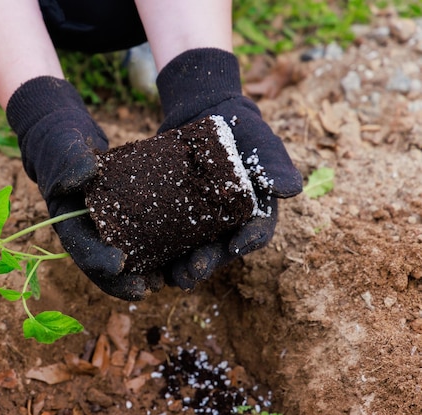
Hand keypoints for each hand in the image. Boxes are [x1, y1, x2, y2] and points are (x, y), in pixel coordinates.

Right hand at [7, 76, 162, 299]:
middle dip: (124, 281)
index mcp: (68, 222)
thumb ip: (70, 162)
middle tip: (147, 290)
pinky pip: (140, 239)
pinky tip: (175, 259)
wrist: (69, 139)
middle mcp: (87, 231)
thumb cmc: (61, 144)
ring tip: (164, 283)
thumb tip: (86, 173)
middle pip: (104, 264)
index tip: (119, 265)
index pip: (81, 248)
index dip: (98, 260)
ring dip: (143, 274)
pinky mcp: (125, 218)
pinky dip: (155, 252)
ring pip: (125, 258)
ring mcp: (107, 227)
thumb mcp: (62, 149)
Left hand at [156, 49, 302, 289]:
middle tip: (194, 271)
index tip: (236, 246)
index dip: (247, 241)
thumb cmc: (242, 131)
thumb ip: (274, 164)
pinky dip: (160, 253)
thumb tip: (289, 189)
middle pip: (220, 251)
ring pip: (194, 252)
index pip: (256, 232)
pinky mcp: (176, 217)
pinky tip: (147, 261)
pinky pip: (169, 239)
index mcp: (256, 213)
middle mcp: (229, 225)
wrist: (206, 116)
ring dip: (184, 268)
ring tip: (171, 277)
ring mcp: (202, 224)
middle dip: (208, 263)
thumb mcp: (261, 143)